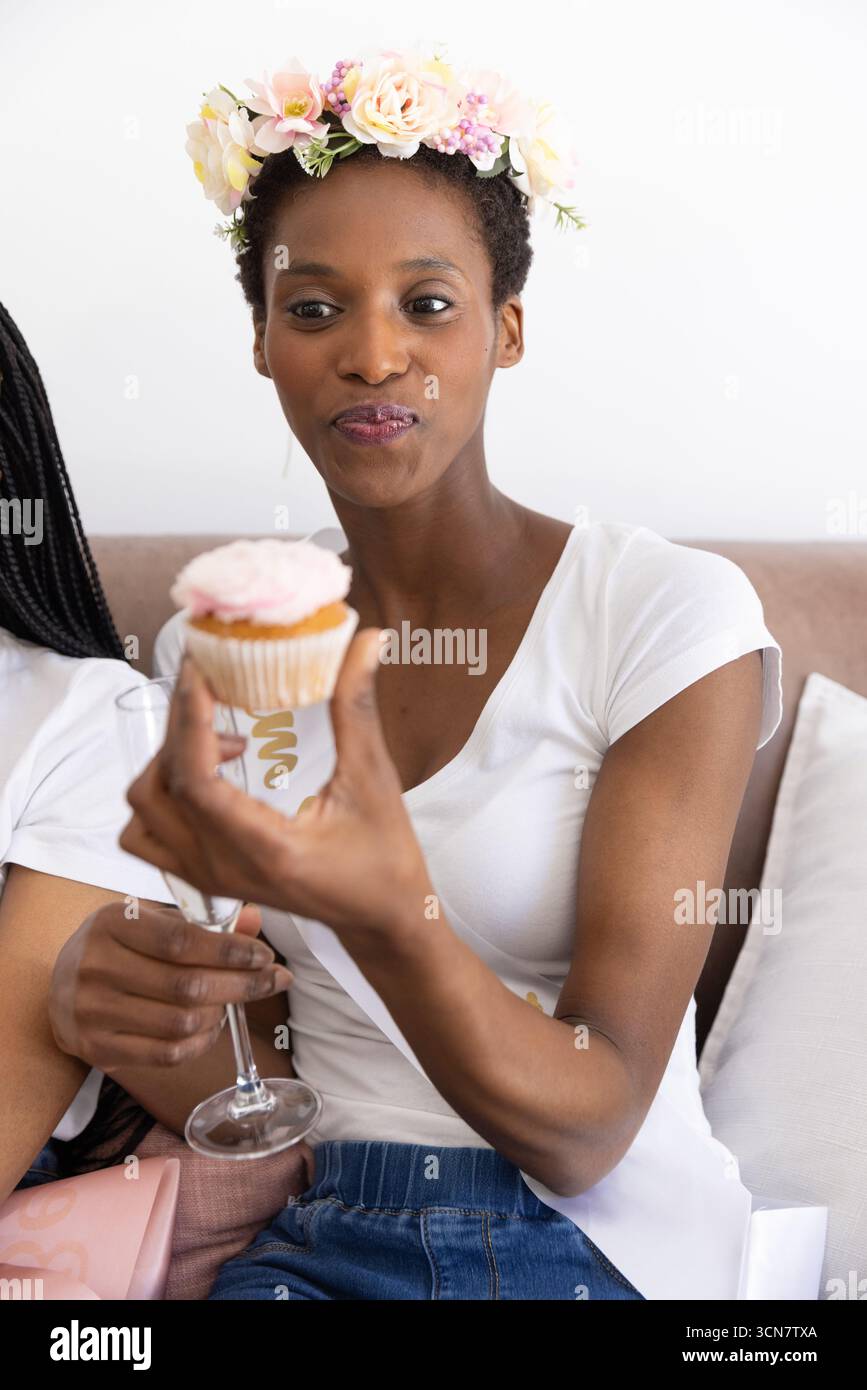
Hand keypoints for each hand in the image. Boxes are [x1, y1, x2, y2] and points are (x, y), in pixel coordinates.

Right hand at [49, 900, 292, 1070]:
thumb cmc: (120, 947)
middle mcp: (96, 966)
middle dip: (241, 985)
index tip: (264, 955)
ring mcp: (93, 1011)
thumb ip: (203, 921)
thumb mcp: (152, 921)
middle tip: (272, 980)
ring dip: (221, 1015)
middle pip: (186, 986)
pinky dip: (200, 1043)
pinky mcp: (97, 1049)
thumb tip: (255, 919)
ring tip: (235, 1002)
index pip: (180, 940)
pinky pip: (165, 1055)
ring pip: (180, 1023)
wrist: (61, 988)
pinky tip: (212, 1027)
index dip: (229, 951)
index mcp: (111, 924)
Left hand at [119, 633, 433, 947]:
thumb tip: (367, 640)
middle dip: (179, 729)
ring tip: (218, 741)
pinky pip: (148, 834)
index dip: (188, 721)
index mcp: (265, 849)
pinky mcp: (203, 877)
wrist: (380, 917)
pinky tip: (208, 775)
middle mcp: (223, 869)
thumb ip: (358, 707)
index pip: (195, 782)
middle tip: (214, 692)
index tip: (200, 673)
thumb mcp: (374, 779)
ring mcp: (207, 877)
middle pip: (159, 789)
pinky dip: (160, 796)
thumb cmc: (384, 856)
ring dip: (166, 764)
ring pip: (143, 812)